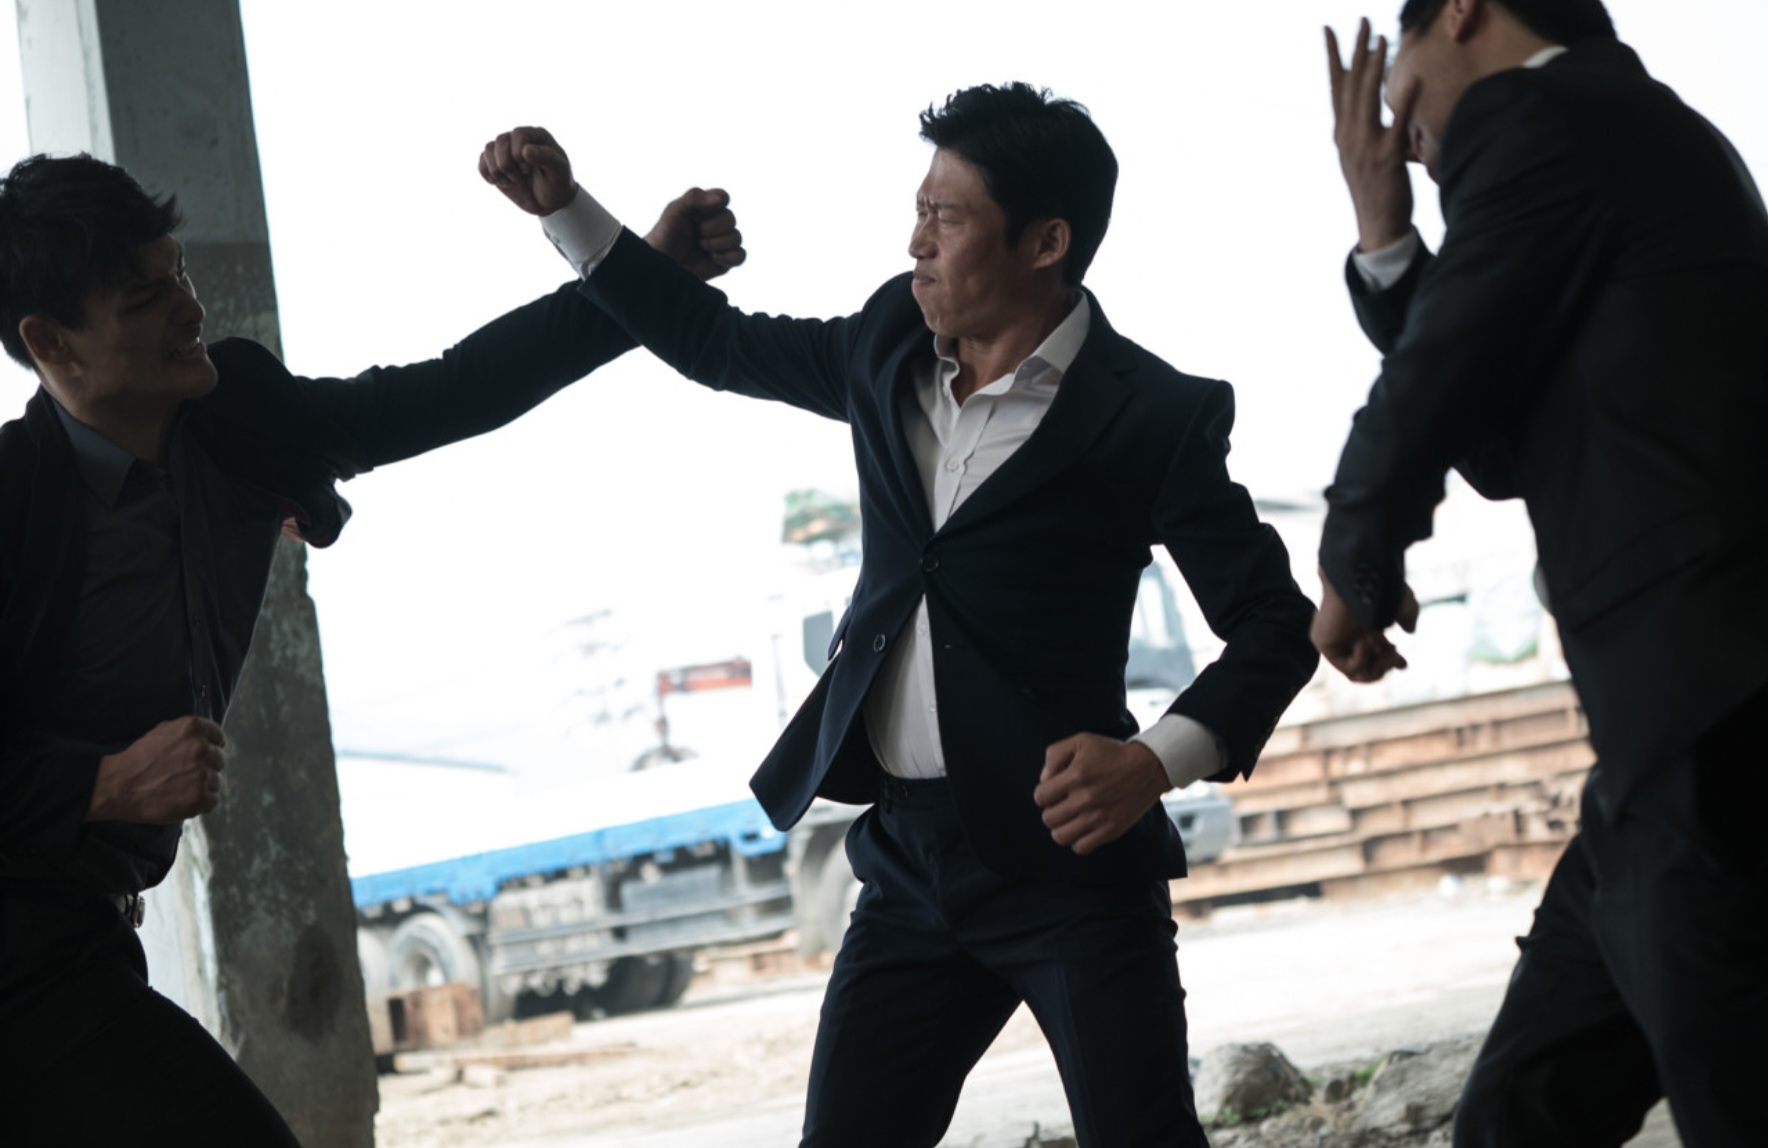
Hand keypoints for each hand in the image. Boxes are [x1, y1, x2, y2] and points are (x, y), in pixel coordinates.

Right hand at [86, 717, 227, 823]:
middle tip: (182, 776)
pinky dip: (200, 803)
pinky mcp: (199, 797)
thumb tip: (213, 740)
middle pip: (218, 761)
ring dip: (201, 786)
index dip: (212, 747)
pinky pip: (212, 800)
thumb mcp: (162, 732)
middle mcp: (201, 748)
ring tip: (178, 789)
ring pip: (215, 782)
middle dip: (204, 768)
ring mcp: (202, 774)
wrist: (117, 785)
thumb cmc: (137, 759)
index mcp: (193, 728)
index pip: (217, 737)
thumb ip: (188, 734)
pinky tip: (182, 800)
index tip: (205, 756)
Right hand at [478, 126, 576, 215]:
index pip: (518, 134)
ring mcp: (506, 151)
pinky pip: (481, 163)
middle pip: (500, 141)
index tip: (529, 169)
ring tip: (513, 181)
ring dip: (498, 171)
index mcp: (536, 135)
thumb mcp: (559, 172)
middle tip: (522, 177)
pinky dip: (488, 175)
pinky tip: (503, 183)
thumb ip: (547, 158)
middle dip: (508, 164)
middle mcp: (519, 139)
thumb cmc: (558, 184)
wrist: (550, 203)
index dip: (519, 153)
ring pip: (488, 150)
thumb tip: (525, 150)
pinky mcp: (495, 164)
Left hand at [643, 188, 747, 281]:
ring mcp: (722, 243)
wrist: (662, 265)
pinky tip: (712, 258)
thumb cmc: (665, 236)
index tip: (696, 215)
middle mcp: (716, 224)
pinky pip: (740, 256)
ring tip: (701, 246)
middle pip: (731, 218)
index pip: (723, 197)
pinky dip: (727, 257)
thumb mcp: (674, 211)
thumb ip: (694, 198)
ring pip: (737, 237)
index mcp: (705, 208)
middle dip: (713, 227)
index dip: (715, 204)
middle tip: (696, 233)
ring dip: (717, 242)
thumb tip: (720, 200)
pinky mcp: (725, 261)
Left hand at [1033, 733, 1169, 855]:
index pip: (1040, 797)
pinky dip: (1078, 840)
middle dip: (1051, 810)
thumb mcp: (1081, 741)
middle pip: (1048, 819)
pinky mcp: (1111, 830)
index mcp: (1075, 776)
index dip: (1044, 794)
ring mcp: (1098, 817)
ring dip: (1061, 827)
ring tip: (1070, 818)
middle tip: (1063, 804)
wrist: (1148, 767)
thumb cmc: (1112, 752)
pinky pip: (1081, 847)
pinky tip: (1084, 828)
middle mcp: (1085, 799)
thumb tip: (1044, 780)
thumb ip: (1055, 755)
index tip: (1055, 790)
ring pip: (1060, 837)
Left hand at [1311, 569, 1418, 682]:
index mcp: (1364, 626)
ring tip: (1386, 652)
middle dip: (1386, 666)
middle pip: (1366, 667)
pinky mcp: (1324, 644)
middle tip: (1396, 657)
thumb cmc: (1383, 587)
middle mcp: (1348, 634)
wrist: (1363, 578)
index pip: (1373, 652)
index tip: (1404, 664)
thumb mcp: (1402, 605)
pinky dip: (1361, 659)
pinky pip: (1347, 668)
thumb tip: (1409, 630)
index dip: (1390, 662)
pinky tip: (1363, 641)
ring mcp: (1335, 640)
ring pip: (1357, 674)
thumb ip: (1407, 617)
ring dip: (1378, 667)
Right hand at [1325, 19, 1418, 252]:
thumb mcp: (1357, 155)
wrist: (1376, 225)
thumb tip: (1360, 106)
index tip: (1328, 29)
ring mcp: (1365, 146)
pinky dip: (1406, 99)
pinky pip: (1397, 123)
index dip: (1332, 57)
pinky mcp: (1386, 157)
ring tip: (1380, 39)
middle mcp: (1349, 135)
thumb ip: (1358, 128)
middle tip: (1363, 21)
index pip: (1335, 86)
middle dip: (1356, 50)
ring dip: (1373, 67)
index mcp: (1342, 133)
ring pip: (1367, 98)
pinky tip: (1414, 78)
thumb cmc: (1372, 190)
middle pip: (1351, 84)